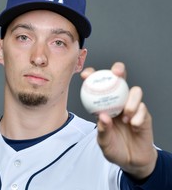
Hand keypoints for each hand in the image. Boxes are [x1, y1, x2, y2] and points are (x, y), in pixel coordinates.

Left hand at [81, 62, 157, 178]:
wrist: (132, 160)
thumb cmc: (114, 148)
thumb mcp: (103, 142)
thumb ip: (103, 130)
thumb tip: (102, 116)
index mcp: (104, 105)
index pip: (98, 86)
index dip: (92, 76)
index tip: (86, 75)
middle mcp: (118, 102)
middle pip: (120, 79)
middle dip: (118, 70)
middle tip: (116, 73)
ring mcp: (132, 107)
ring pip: (135, 91)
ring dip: (131, 100)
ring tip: (126, 115)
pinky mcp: (144, 114)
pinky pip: (143, 108)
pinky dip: (138, 116)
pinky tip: (133, 125)